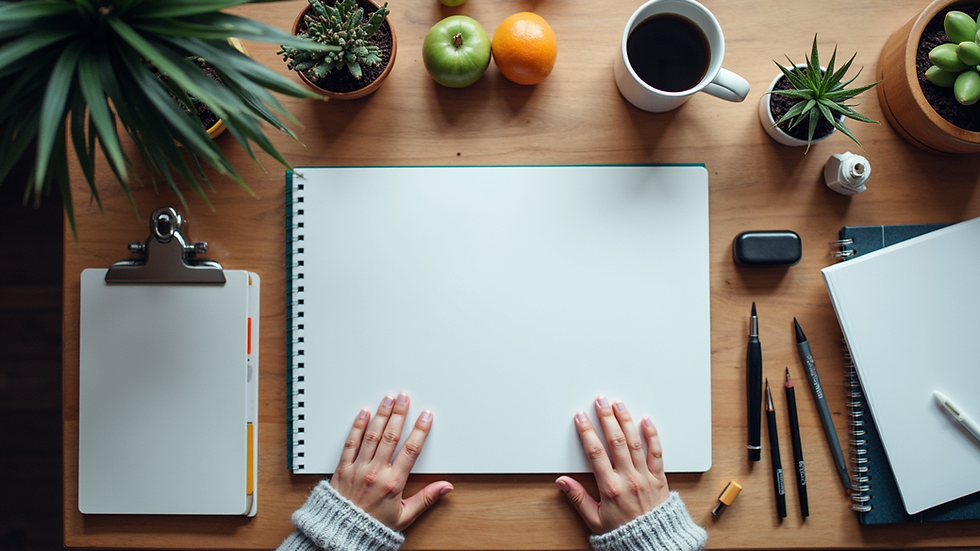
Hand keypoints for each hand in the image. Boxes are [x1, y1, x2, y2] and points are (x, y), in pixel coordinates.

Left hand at [329, 392, 452, 530]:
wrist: (343, 533)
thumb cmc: (373, 526)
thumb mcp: (405, 516)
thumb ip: (426, 499)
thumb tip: (446, 488)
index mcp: (393, 482)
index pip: (411, 450)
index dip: (420, 430)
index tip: (425, 416)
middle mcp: (376, 472)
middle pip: (391, 436)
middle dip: (399, 414)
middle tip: (404, 398)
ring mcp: (358, 468)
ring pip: (372, 435)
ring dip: (380, 415)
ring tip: (387, 399)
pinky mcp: (343, 468)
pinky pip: (350, 443)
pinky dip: (357, 427)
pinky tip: (363, 414)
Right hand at [556, 396, 670, 533]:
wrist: (653, 542)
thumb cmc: (624, 533)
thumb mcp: (594, 520)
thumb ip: (578, 499)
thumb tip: (562, 483)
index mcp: (610, 487)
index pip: (595, 452)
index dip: (586, 431)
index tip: (581, 417)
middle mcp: (629, 478)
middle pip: (616, 441)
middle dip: (607, 417)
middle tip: (601, 401)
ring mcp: (645, 476)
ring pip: (635, 442)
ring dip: (626, 420)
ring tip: (619, 405)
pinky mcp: (659, 478)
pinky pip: (657, 453)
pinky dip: (652, 435)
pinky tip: (646, 421)